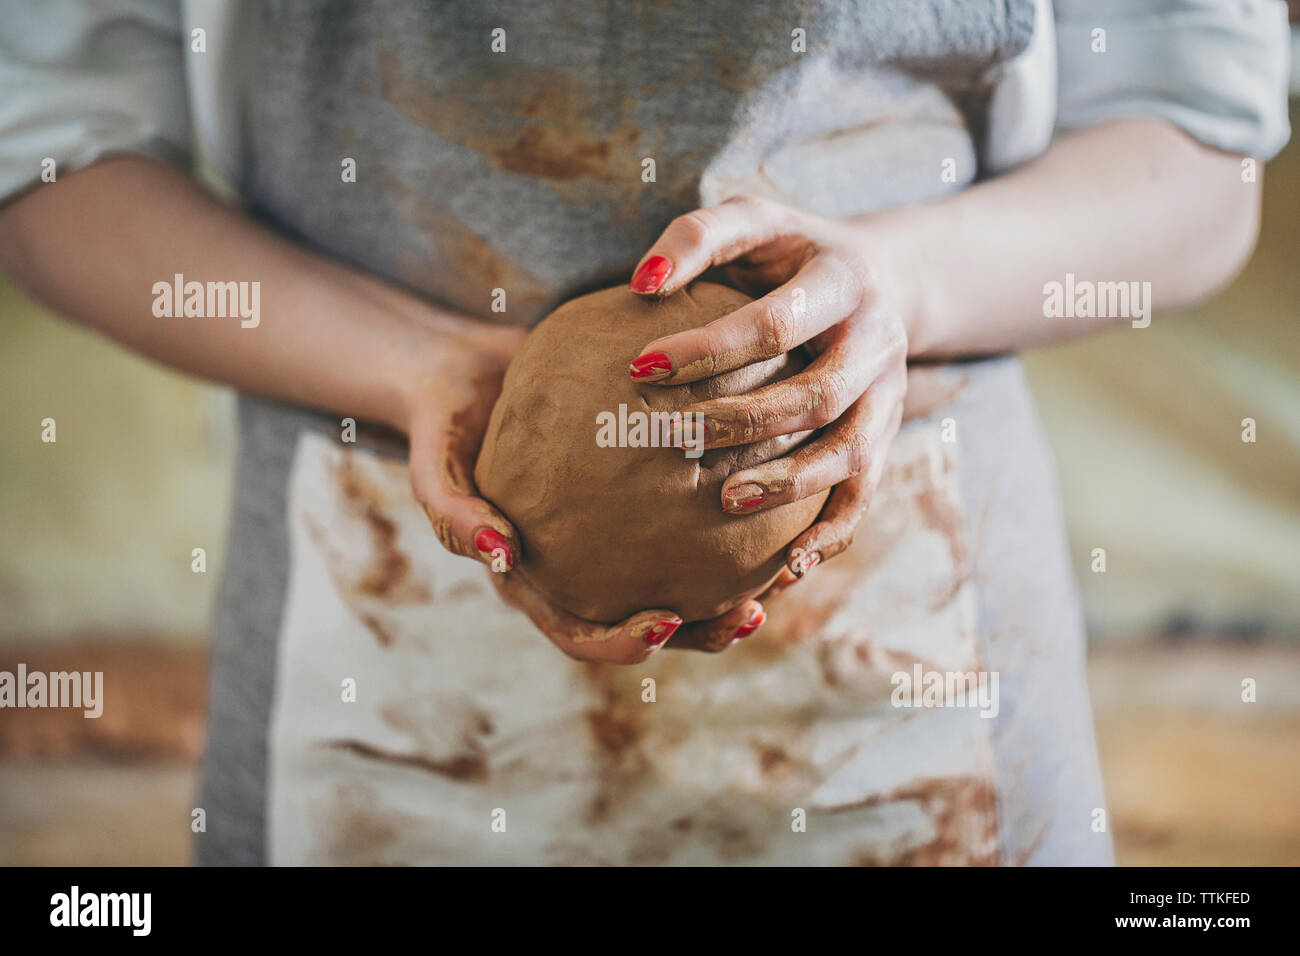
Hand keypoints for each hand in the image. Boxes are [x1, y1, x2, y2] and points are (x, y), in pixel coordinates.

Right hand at [405, 321, 767, 662]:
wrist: (462, 368)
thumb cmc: (442, 421)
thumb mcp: (433, 466)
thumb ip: (455, 514)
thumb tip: (502, 557)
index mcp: (535, 580)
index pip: (581, 633)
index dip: (624, 643)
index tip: (666, 624)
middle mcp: (583, 564)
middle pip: (652, 618)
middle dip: (704, 629)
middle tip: (750, 612)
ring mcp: (615, 529)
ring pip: (685, 569)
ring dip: (735, 579)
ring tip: (785, 565)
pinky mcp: (639, 486)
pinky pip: (689, 502)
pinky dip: (728, 501)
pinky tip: (772, 473)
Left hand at [628, 193, 908, 575]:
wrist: (884, 276)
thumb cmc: (791, 250)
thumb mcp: (754, 220)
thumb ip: (698, 237)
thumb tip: (639, 284)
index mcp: (844, 280)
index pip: (776, 322)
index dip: (711, 346)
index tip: (640, 367)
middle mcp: (876, 340)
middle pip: (818, 393)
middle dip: (745, 420)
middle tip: (670, 435)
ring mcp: (889, 393)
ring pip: (851, 450)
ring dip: (791, 482)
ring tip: (726, 501)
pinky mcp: (888, 435)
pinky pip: (866, 493)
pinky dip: (832, 534)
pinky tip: (786, 567)